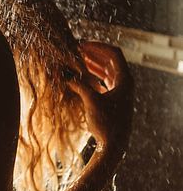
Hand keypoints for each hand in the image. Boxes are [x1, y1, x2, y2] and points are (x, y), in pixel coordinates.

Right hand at [67, 41, 133, 155]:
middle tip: (77, 50)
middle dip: (94, 53)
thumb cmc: (105, 123)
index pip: (114, 53)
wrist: (113, 146)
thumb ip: (79, 85)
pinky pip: (105, 80)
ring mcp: (121, 91)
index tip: (82, 45)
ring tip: (77, 59)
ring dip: (93, 63)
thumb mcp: (91, 101)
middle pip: (110, 60)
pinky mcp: (115, 99)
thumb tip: (64, 75)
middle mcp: (125, 83)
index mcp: (125, 80)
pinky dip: (94, 74)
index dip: (98, 46)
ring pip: (107, 70)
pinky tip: (82, 74)